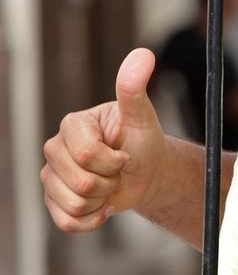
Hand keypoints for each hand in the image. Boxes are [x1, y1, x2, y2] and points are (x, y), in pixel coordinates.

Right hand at [41, 48, 165, 230]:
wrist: (147, 172)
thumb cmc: (144, 141)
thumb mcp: (143, 116)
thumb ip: (135, 88)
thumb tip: (143, 54)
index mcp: (73, 125)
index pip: (87, 154)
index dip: (114, 160)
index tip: (125, 152)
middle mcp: (55, 148)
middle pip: (81, 182)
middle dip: (110, 181)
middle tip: (118, 169)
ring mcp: (52, 175)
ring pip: (74, 203)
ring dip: (102, 200)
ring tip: (110, 184)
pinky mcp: (53, 200)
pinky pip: (67, 221)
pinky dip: (91, 220)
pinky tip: (102, 206)